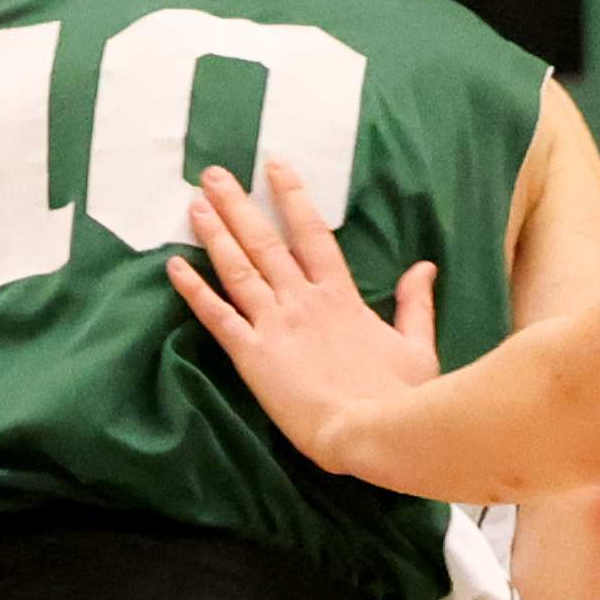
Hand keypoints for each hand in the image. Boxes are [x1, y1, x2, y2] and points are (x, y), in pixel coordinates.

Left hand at [165, 158, 441, 472]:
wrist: (370, 432)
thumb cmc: (398, 396)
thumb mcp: (417, 345)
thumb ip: (416, 303)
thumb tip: (424, 267)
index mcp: (340, 296)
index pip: (312, 233)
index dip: (292, 197)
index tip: (275, 167)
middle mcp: (302, 300)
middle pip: (264, 241)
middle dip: (237, 204)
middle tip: (212, 175)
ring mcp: (274, 325)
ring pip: (237, 268)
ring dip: (214, 234)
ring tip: (194, 204)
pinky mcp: (252, 355)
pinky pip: (216, 315)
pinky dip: (194, 289)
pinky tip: (175, 266)